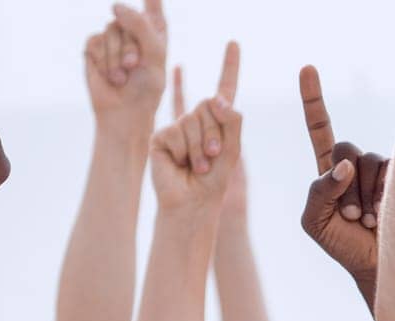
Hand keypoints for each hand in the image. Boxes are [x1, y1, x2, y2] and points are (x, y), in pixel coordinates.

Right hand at [84, 0, 166, 133]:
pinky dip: (104, 61)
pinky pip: (95, 42)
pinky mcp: (94, 47)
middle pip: (127, 17)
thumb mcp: (154, 56)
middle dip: (130, 45)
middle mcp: (132, 31)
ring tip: (123, 77)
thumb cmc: (146, 89)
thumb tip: (114, 6)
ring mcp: (112, 38)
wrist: (124, 113)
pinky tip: (110, 77)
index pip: (153, 5)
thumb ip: (140, 26)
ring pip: (110, 30)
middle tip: (134, 67)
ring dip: (117, 57)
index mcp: (155, 32)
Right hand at [173, 66, 245, 218]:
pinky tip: (180, 164)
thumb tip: (216, 99)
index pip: (224, 89)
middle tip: (212, 158)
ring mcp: (177, 125)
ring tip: (198, 165)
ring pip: (193, 120)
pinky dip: (184, 151)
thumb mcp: (231, 150)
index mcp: (217, 122)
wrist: (192, 203)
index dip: (229, 66)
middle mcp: (196, 119)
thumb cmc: (214, 180)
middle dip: (215, 134)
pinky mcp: (161, 135)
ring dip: (200, 147)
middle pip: (209, 106)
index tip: (234, 44)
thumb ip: (231, 121)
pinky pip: (176, 132)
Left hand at [298, 65, 388, 297]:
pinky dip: (380, 195)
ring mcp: (380, 172)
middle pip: (344, 147)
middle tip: (349, 216)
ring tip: (367, 221)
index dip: (314, 100)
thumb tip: (344, 165)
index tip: (307, 68)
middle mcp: (356, 166)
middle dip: (343, 182)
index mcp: (329, 172)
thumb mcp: (315, 222)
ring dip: (363, 195)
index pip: (320, 130)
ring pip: (366, 161)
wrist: (379, 269)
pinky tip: (383, 216)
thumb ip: (318, 190)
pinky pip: (388, 171)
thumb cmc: (344, 247)